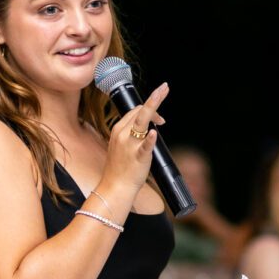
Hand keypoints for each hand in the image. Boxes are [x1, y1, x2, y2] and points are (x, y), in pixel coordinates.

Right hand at [99, 83, 168, 202]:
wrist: (114, 187)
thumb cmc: (120, 169)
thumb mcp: (122, 147)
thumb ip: (131, 135)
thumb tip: (147, 129)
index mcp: (118, 130)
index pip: (135, 111)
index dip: (149, 108)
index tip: (159, 116)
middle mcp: (122, 133)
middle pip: (140, 111)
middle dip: (155, 106)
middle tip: (164, 119)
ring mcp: (129, 145)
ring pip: (142, 120)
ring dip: (153, 106)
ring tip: (163, 92)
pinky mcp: (137, 157)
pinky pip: (144, 145)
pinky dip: (150, 139)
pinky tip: (155, 132)